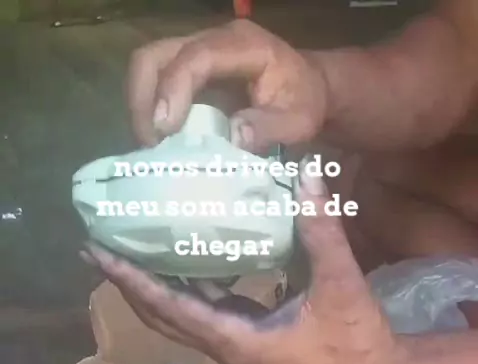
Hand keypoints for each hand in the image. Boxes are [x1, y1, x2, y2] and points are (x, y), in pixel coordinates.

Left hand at [82, 166, 399, 363]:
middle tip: (97, 248)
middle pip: (159, 315)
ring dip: (151, 288)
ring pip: (178, 315)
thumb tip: (307, 171)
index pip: (167, 305)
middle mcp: (224, 343)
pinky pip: (202, 310)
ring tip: (127, 253)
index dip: (130, 279)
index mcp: (234, 337)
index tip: (97, 253)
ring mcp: (235, 343)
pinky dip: (184, 287)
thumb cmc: (356, 340)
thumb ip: (321, 229)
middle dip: (127, 284)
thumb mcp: (338, 284)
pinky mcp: (249, 337)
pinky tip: (181, 260)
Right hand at [128, 19, 326, 151]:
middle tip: (151, 144)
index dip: (173, 90)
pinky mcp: (188, 70)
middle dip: (143, 101)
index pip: (195, 58)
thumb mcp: (300, 121)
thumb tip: (234, 137)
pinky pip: (156, 83)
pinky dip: (150, 112)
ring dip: (142, 108)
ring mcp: (196, 52)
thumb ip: (270, 128)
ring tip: (153, 146)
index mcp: (242, 45)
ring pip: (148, 68)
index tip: (163, 130)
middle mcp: (212, 40)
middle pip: (154, 56)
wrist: (309, 87)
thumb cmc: (305, 102)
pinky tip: (160, 141)